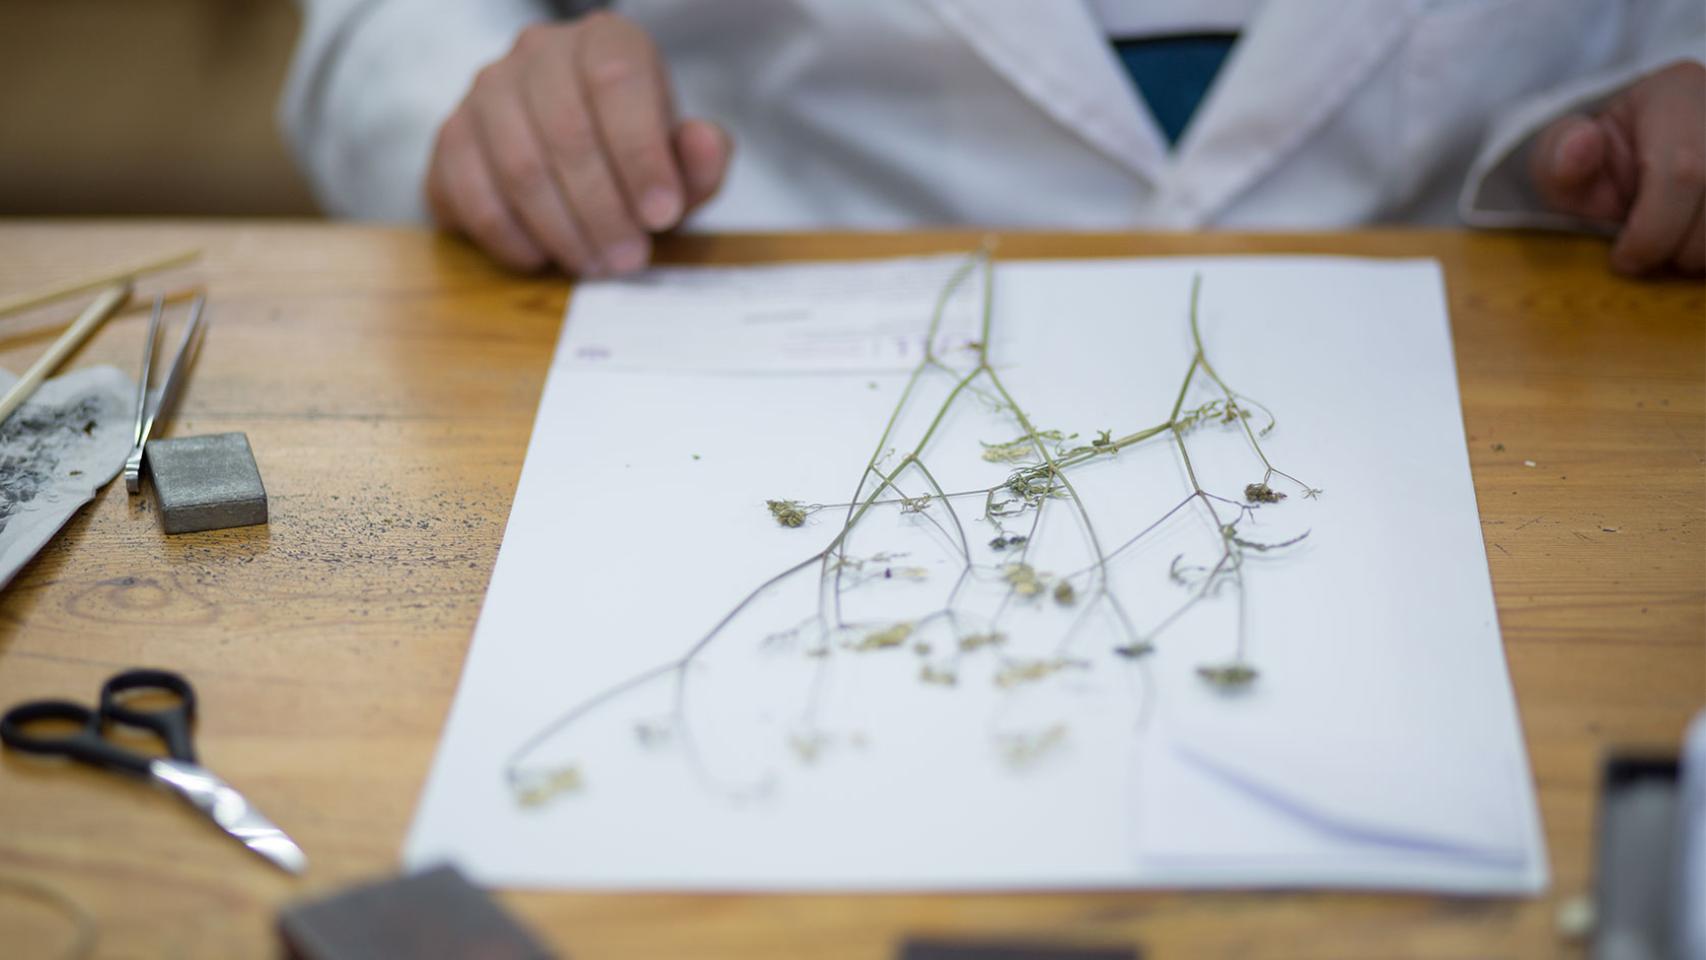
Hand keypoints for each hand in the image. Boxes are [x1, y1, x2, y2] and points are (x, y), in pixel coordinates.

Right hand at [426, 13, 731, 275]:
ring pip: (517, 166)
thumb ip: (701, 158)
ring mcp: (486, 91)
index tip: (662, 216)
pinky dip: (508, 236)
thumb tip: (704, 141)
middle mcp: (539, 52)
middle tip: (628, 258)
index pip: (615, 80)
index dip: (640, 154)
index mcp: (605, 41)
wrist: (578, 161)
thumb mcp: (684, 162)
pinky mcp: (451, 137)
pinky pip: (469, 192)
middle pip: (565, 131)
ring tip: (594, 264)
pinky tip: (542, 257)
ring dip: (560, 229)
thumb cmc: (637, 160)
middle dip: (602, 209)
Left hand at [1529, 60, 1703, 276]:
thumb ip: (1557, 158)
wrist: (1628, 152)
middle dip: (1682, 248)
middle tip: (1648, 260)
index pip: (1682, 172)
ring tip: (1673, 250)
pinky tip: (1694, 245)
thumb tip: (1581, 144)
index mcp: (1675, 94)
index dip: (1654, 231)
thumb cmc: (1591, 159)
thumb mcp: (1557, 158)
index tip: (1624, 260)